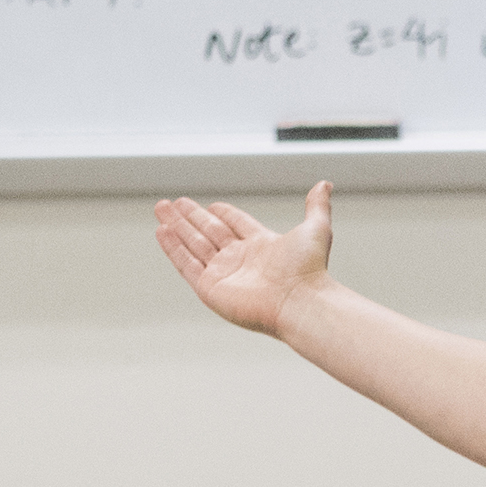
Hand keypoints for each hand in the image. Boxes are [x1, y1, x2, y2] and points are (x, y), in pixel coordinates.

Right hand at [155, 182, 338, 337]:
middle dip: (190, 216)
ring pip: (194, 244)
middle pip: (209, 232)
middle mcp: (240, 259)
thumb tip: (325, 185)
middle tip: (172, 202)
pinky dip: (173, 248)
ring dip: (176, 226)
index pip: (235, 224)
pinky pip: (186, 264)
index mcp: (262, 246)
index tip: (210, 205)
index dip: (222, 213)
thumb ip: (317, 206)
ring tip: (161, 208)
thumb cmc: (310, 270)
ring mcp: (224, 273)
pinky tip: (162, 231)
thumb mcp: (316, 228)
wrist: (300, 301)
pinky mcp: (210, 287)